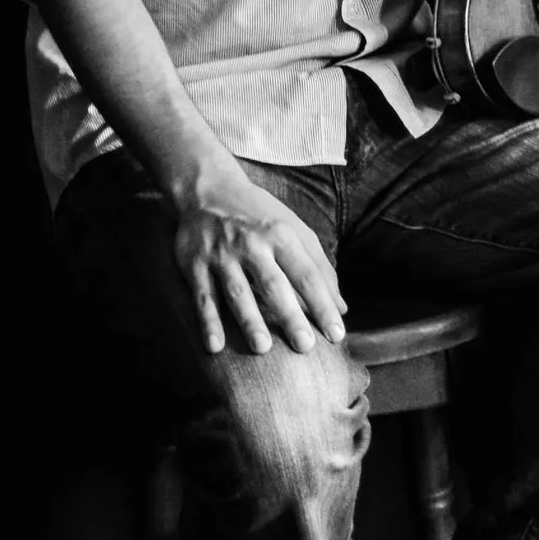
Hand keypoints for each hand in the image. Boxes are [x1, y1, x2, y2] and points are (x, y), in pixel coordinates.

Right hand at [170, 164, 346, 354]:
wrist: (209, 191)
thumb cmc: (261, 216)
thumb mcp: (296, 230)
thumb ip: (320, 267)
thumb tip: (342, 307)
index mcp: (282, 235)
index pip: (308, 275)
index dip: (323, 304)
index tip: (336, 334)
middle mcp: (253, 245)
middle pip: (274, 285)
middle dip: (290, 316)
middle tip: (305, 346)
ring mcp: (222, 255)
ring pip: (238, 291)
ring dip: (249, 320)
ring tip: (262, 348)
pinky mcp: (195, 265)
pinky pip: (203, 296)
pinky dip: (208, 321)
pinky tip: (214, 346)